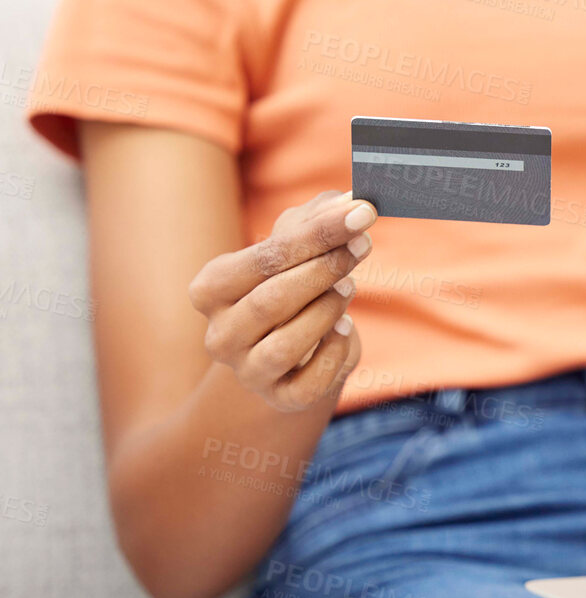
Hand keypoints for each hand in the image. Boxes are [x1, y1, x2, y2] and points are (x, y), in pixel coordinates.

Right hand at [188, 190, 376, 411]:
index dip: (316, 235)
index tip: (359, 213)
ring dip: (328, 309)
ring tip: (348, 287)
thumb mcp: (295, 250)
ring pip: (288, 343)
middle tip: (363, 245)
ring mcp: (247, 371)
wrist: (289, 355)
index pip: (263, 259)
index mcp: (210, 289)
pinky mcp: (281, 398)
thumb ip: (314, 220)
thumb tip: (347, 199)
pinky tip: (345, 328)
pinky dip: (337, 349)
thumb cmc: (291, 287)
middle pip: (273, 300)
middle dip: (326, 268)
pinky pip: (313, 379)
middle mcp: (219, 335)